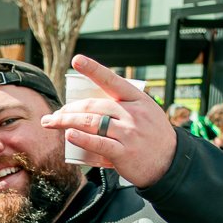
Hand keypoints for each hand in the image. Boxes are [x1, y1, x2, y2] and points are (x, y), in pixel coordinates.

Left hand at [42, 54, 177, 188]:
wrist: (171, 163)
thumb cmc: (152, 137)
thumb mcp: (145, 113)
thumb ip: (122, 107)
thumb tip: (88, 105)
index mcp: (138, 99)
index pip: (112, 80)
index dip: (93, 69)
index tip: (76, 60)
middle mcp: (133, 113)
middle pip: (93, 105)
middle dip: (68, 108)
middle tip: (54, 114)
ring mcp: (129, 133)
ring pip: (91, 122)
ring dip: (65, 121)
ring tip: (51, 122)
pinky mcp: (124, 152)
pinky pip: (98, 143)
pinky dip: (81, 138)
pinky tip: (69, 134)